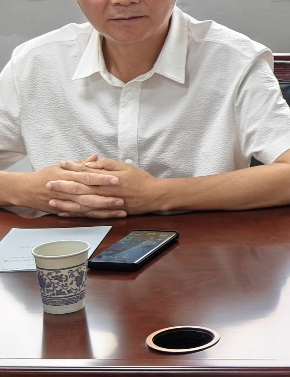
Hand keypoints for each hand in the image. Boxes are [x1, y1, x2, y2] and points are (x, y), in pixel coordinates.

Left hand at [48, 155, 163, 216]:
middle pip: (79, 189)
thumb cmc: (141, 180)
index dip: (73, 167)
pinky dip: (75, 213)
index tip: (61, 163)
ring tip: (51, 200)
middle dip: (63, 186)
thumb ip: (107, 164)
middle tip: (48, 183)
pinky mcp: (106, 212)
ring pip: (80, 203)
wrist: (154, 196)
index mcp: (107, 179)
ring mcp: (104, 203)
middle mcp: (104, 192)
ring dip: (65, 202)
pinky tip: (65, 212)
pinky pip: (87, 214)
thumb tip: (91, 162)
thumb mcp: (126, 167)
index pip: (86, 172)